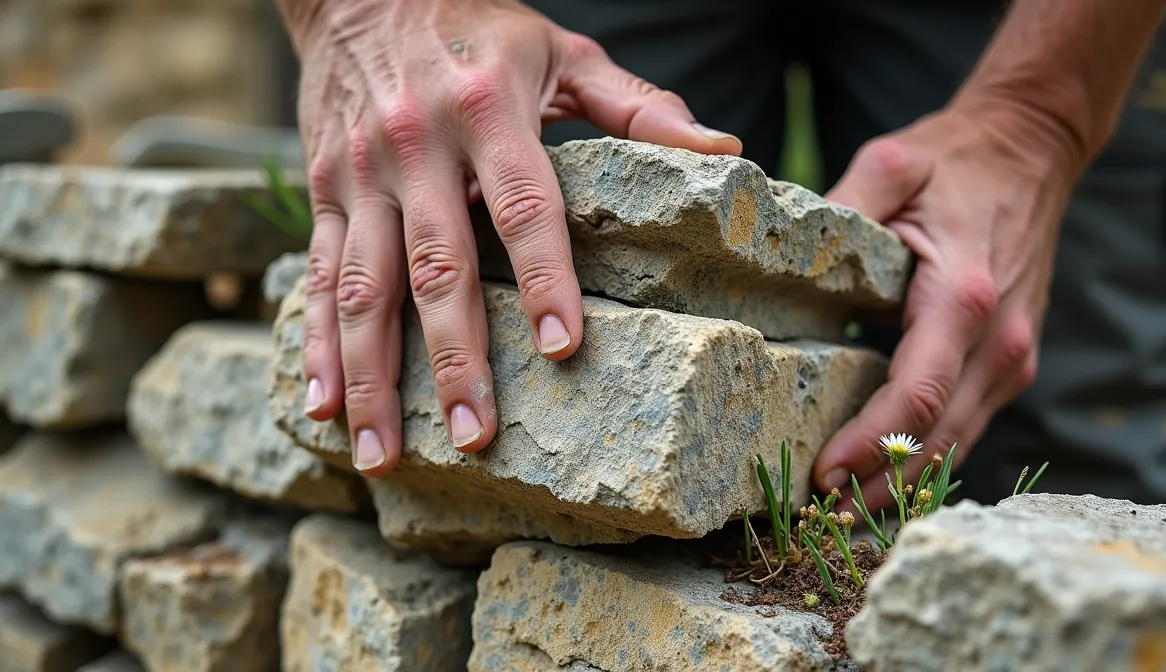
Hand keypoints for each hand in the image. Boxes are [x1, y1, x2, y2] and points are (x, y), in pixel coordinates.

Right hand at [279, 0, 741, 474]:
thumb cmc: (480, 26)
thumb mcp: (563, 50)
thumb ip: (637, 106)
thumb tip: (724, 150)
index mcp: (489, 108)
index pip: (524, 205)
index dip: (546, 278)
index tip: (563, 349)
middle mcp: (418, 144)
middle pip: (436, 265)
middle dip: (453, 358)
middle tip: (473, 436)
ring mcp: (361, 173)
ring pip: (364, 287)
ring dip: (373, 375)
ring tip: (385, 452)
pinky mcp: (325, 191)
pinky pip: (319, 276)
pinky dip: (317, 345)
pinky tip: (323, 407)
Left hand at [811, 99, 1082, 509]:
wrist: (1034, 151)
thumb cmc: (956, 160)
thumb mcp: (893, 163)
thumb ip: (843, 205)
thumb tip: (779, 251)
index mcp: (964, 296)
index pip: (916, 395)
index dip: (868, 445)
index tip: (822, 477)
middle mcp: (1000, 339)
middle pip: (938, 439)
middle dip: (880, 485)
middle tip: (819, 518)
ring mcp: (1014, 356)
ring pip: (959, 444)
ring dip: (904, 485)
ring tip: (846, 514)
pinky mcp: (1013, 362)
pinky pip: (969, 424)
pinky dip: (929, 458)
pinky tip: (886, 479)